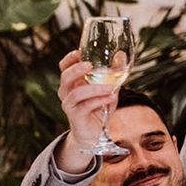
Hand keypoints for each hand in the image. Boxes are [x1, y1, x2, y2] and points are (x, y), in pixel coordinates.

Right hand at [56, 50, 116, 171]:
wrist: (94, 133)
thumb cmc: (99, 107)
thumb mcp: (109, 87)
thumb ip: (114, 72)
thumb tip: (121, 54)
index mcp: (72, 82)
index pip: (64, 67)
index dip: (69, 59)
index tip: (80, 51)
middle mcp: (66, 92)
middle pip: (65, 77)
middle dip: (76, 70)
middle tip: (90, 65)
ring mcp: (69, 105)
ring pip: (76, 93)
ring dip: (94, 88)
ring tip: (111, 87)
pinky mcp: (75, 116)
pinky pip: (84, 106)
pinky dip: (99, 100)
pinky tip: (111, 97)